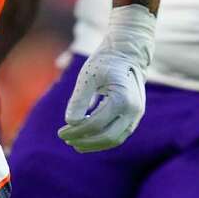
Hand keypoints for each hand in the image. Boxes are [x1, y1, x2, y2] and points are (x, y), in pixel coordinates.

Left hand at [58, 4, 153, 152]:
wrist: (127, 53)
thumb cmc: (105, 62)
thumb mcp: (88, 76)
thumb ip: (79, 99)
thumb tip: (70, 122)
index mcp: (122, 99)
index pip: (96, 124)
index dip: (76, 131)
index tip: (61, 132)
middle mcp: (133, 110)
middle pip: (108, 137)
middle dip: (85, 141)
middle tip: (66, 140)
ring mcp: (136, 115)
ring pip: (115, 139)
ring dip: (94, 144)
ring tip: (75, 143)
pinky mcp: (134, 116)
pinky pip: (119, 134)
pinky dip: (103, 139)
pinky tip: (87, 136)